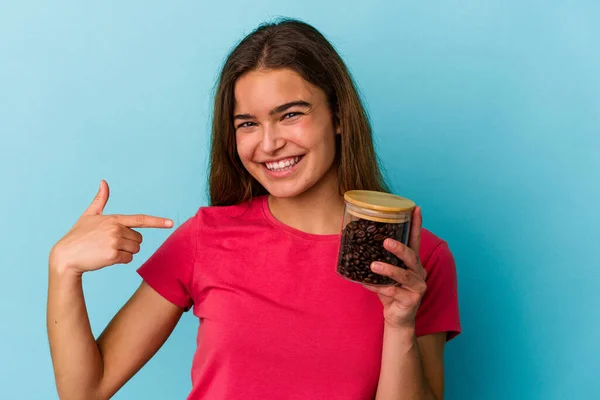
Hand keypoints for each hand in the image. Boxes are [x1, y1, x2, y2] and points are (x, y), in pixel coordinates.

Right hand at [49, 180, 173, 275]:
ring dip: (125, 252)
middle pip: (139, 239)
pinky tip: (105, 258)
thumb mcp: (89, 215)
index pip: (140, 219)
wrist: (65, 256)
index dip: (157, 221)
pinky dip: (120, 261)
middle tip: (110, 244)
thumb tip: (104, 181)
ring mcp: (115, 242)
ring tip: (107, 250)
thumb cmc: (78, 235)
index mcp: (114, 219)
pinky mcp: (113, 255)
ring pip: (135, 249)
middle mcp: (116, 229)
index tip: (171, 223)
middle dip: (129, 243)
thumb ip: (100, 200)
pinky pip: (128, 259)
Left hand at [363, 206, 426, 329]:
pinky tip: (367, 284)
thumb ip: (378, 260)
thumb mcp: (385, 274)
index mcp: (413, 263)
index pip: (415, 240)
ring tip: (373, 265)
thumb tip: (355, 242)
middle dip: (399, 248)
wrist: (397, 317)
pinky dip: (378, 288)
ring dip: (388, 270)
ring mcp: (418, 287)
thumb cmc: (390, 292)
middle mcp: (419, 272)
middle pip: (412, 256)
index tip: (416, 208)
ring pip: (404, 276)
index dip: (416, 224)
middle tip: (386, 241)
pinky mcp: (412, 300)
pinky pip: (393, 292)